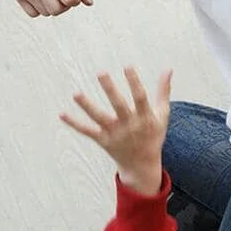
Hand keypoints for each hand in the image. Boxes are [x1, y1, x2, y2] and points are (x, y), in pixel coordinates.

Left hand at [60, 67, 171, 195]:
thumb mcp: (162, 114)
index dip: (134, 82)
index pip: (140, 97)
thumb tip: (168, 69)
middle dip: (110, 89)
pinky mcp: (103, 141)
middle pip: (119, 105)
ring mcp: (115, 134)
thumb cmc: (153, 134)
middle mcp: (130, 125)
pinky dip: (75, 124)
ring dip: (87, 106)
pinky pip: (87, 131)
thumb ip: (163, 91)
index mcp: (145, 118)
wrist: (143, 164)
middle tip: (101, 72)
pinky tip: (62, 114)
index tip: (127, 66)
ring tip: (75, 94)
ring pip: (99, 118)